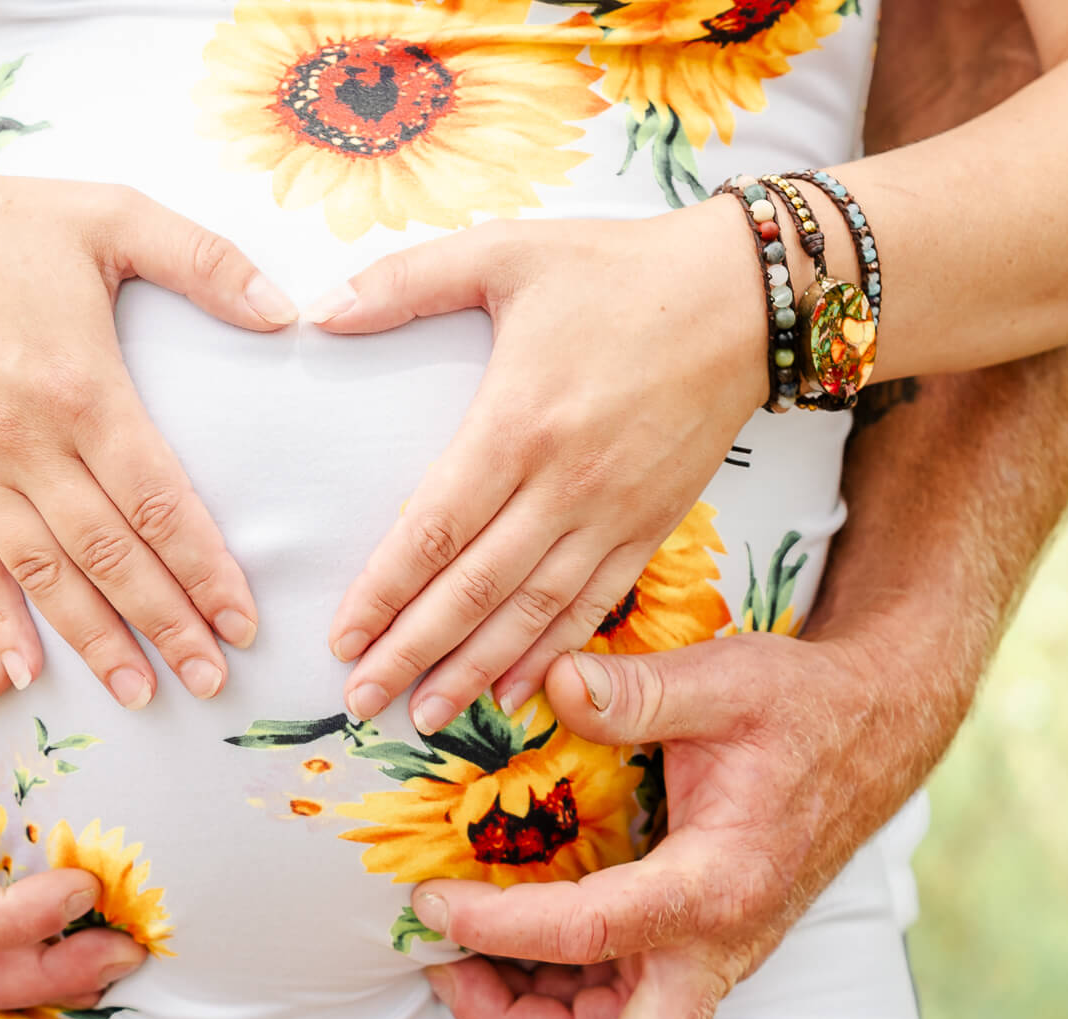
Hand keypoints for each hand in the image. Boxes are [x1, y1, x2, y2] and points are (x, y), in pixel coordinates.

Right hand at [0, 161, 295, 706]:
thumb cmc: (1, 225)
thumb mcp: (112, 215)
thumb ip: (205, 261)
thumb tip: (290, 312)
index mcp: (80, 387)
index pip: (157, 502)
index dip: (204, 568)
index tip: (244, 619)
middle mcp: (24, 443)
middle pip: (108, 555)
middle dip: (166, 624)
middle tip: (212, 679)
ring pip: (42, 574)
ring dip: (94, 641)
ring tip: (143, 693)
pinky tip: (22, 672)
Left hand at [309, 201, 763, 733]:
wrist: (747, 295)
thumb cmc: (619, 269)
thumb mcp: (507, 251)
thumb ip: (406, 281)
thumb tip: (320, 311)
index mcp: (517, 423)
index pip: (433, 530)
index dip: (383, 592)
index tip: (342, 637)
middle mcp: (565, 484)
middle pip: (473, 590)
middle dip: (412, 652)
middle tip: (361, 699)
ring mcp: (613, 514)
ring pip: (531, 614)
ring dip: (473, 671)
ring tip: (424, 718)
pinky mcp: (651, 528)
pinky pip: (592, 607)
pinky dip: (549, 656)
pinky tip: (511, 694)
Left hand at [410, 626, 936, 1018]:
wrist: (873, 730)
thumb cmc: (802, 707)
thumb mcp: (726, 680)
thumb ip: (638, 690)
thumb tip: (554, 682)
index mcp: (717, 887)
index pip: (588, 934)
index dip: (496, 928)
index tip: (429, 903)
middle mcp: (716, 948)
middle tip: (453, 976)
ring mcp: (709, 960)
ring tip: (457, 958)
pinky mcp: (697, 954)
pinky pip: (621, 1009)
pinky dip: (559, 996)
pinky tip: (507, 944)